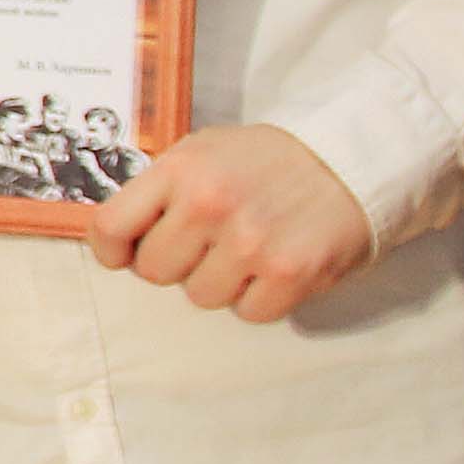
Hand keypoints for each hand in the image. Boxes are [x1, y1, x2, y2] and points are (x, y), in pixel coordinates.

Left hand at [90, 123, 372, 322]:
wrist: (353, 159)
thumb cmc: (271, 161)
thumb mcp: (205, 151)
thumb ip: (160, 190)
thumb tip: (119, 236)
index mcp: (180, 170)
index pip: (110, 227)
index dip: (113, 250)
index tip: (126, 254)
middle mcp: (209, 204)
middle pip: (154, 271)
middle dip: (177, 263)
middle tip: (209, 243)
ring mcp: (250, 242)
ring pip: (200, 296)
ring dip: (220, 282)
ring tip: (248, 250)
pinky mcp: (290, 273)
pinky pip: (248, 313)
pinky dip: (259, 298)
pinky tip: (274, 266)